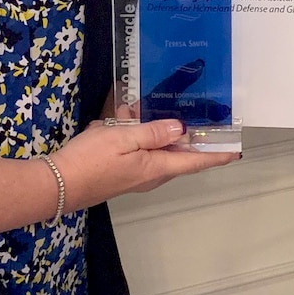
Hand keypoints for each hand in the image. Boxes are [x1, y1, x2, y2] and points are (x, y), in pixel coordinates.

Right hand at [49, 118, 238, 210]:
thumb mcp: (123, 139)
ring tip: (136, 109)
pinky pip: (136, 148)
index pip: (196, 161)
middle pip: (177, 152)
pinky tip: (119, 118)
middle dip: (182, 132)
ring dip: (151, 128)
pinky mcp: (120, 171)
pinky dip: (133, 132)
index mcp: (158, 167)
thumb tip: (181, 128)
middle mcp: (151, 174)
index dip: (217, 154)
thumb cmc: (91, 161)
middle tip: (190, 110)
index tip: (236, 149)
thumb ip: (154, 132)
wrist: (57, 185)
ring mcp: (135, 174)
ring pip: (154, 147)